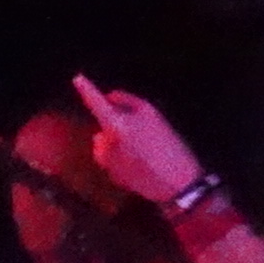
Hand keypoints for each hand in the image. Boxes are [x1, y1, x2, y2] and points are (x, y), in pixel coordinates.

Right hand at [69, 76, 210, 209]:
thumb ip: (103, 150)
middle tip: (104, 125)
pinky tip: (139, 145)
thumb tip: (100, 137)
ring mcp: (155, 116)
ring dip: (122, 115)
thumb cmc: (146, 178)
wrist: (185, 184)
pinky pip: (143, 115)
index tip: (78, 78)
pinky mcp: (166, 123)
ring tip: (123, 139)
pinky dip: (135, 122)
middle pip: (115, 101)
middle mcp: (137, 114)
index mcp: (120, 124)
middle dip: (107, 108)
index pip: (97, 102)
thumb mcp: (116, 169)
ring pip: (130, 107)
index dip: (86, 90)